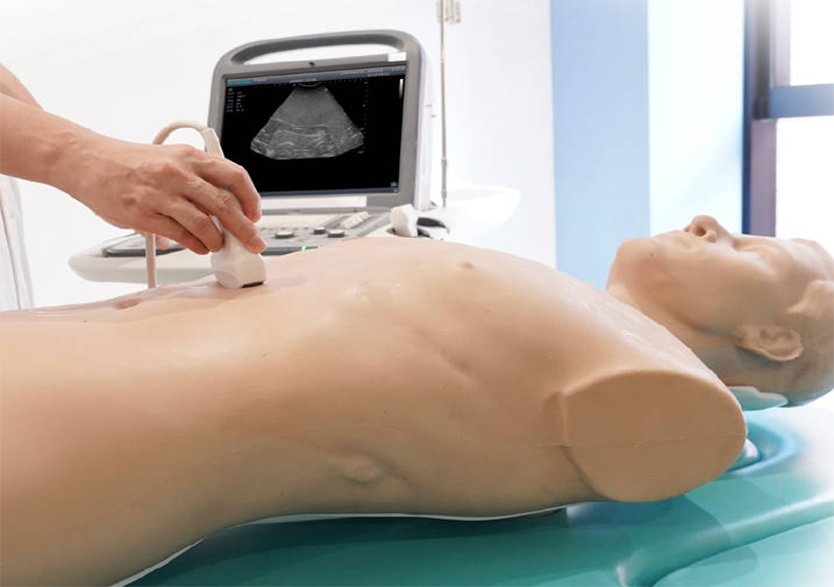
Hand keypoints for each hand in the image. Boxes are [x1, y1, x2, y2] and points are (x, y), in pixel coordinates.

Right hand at [64, 136, 266, 254]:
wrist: (88, 162)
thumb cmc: (131, 162)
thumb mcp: (171, 157)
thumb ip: (198, 179)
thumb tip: (224, 209)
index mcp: (189, 156)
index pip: (234, 176)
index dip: (251, 198)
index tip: (255, 214)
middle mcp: (178, 173)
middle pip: (224, 204)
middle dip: (244, 229)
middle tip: (253, 243)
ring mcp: (160, 194)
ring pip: (204, 224)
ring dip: (216, 241)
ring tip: (217, 245)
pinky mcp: (144, 214)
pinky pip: (180, 236)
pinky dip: (195, 245)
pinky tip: (198, 247)